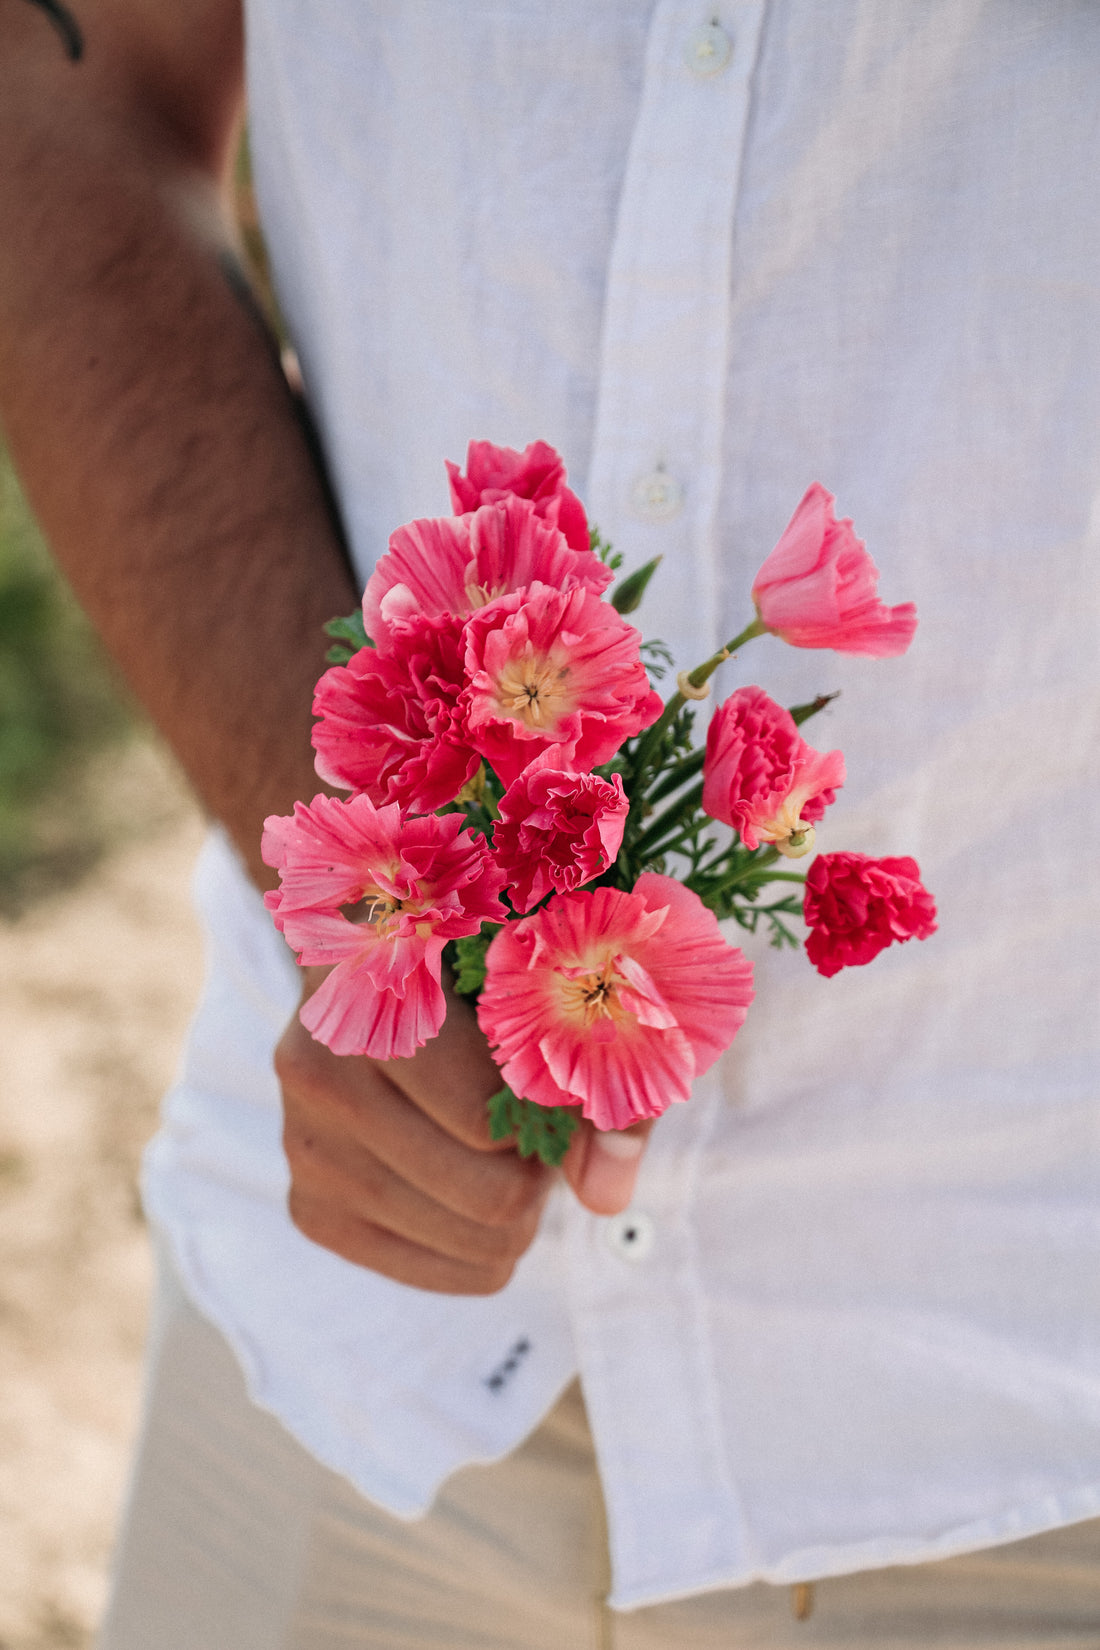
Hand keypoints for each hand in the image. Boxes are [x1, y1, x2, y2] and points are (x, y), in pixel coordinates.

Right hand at [275, 968, 651, 1293]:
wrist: (381, 972)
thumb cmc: (480, 965)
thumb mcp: (548, 983)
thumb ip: (595, 1078)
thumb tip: (606, 1197)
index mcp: (371, 996)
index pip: (491, 1118)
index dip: (556, 1113)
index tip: (560, 1078)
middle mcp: (318, 1071)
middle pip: (492, 1196)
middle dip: (542, 1170)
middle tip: (544, 1124)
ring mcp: (305, 1145)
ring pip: (474, 1241)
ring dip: (520, 1206)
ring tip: (510, 1145)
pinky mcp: (310, 1206)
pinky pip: (443, 1272)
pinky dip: (488, 1245)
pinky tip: (479, 1182)